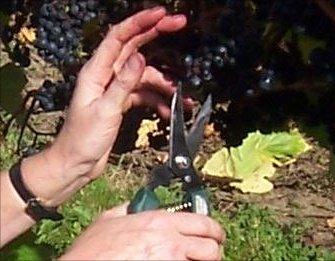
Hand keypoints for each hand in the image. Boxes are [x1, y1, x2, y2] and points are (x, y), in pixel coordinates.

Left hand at [22, 7, 192, 205]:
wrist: (77, 164)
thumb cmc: (84, 138)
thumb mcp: (105, 110)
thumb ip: (124, 83)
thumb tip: (140, 56)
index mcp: (96, 71)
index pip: (119, 37)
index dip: (140, 22)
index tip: (162, 14)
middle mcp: (107, 75)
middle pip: (134, 47)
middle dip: (157, 35)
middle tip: (180, 23)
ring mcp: (116, 89)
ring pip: (145, 77)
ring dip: (165, 85)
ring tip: (183, 98)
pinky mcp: (122, 103)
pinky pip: (145, 95)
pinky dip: (158, 102)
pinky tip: (169, 113)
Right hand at [60, 204, 224, 259]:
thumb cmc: (91, 252)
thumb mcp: (109, 219)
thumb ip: (130, 209)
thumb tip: (139, 205)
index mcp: (160, 223)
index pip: (205, 223)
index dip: (215, 231)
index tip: (216, 236)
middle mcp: (170, 242)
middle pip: (211, 248)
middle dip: (212, 252)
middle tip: (207, 255)